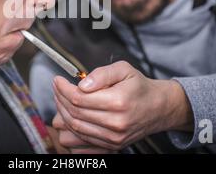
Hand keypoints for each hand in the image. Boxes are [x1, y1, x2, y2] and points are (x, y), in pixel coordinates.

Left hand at [52, 61, 193, 150]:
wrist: (158, 108)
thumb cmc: (139, 87)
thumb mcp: (124, 70)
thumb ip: (101, 74)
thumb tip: (82, 84)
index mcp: (118, 102)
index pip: (78, 98)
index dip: (63, 88)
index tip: (57, 80)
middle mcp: (116, 123)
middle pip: (74, 113)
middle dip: (60, 99)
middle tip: (57, 88)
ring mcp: (113, 138)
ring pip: (75, 129)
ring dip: (62, 114)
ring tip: (61, 100)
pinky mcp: (112, 146)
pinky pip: (81, 142)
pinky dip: (70, 130)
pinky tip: (68, 116)